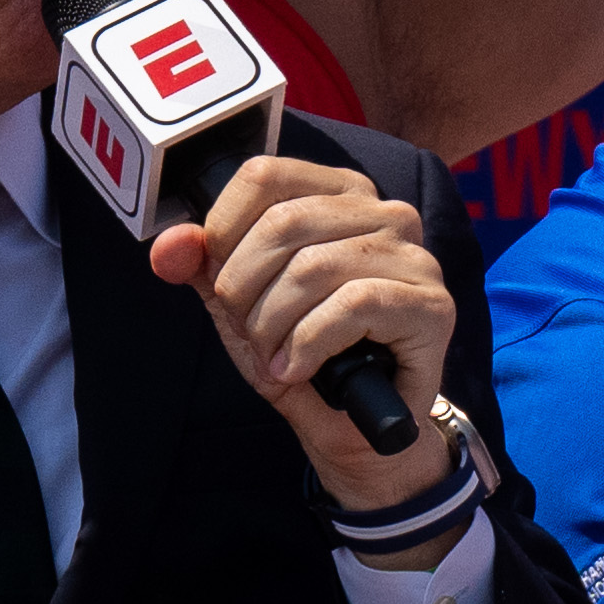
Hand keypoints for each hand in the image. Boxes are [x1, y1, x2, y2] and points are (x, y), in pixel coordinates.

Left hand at [146, 153, 457, 510]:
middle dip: (244, 292)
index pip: (263, 176)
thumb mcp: (239, 305)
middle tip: (251, 334)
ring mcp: (415, 257)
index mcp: (340, 195)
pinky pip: (352, 306)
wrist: (353, 428)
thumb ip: (203, 266)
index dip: (222, 234)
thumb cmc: (301, 354)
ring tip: (275, 359)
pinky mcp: (432, 305)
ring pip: (313, 267)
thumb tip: (170, 245)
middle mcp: (385, 213)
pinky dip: (308, 345)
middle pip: (282, 224)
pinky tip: (300, 369)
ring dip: (273, 328)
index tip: (223, 284)